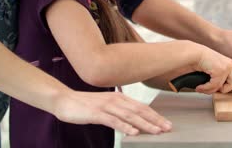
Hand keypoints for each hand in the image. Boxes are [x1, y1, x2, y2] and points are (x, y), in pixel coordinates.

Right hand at [53, 89, 171, 135]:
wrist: (64, 100)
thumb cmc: (85, 104)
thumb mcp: (106, 106)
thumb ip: (120, 111)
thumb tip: (134, 121)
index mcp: (120, 98)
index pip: (142, 107)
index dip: (155, 115)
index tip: (166, 123)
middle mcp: (116, 100)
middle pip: (140, 111)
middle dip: (155, 120)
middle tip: (167, 128)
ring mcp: (107, 106)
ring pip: (130, 116)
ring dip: (145, 124)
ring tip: (156, 131)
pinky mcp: (97, 113)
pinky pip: (113, 121)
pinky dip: (125, 127)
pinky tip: (134, 132)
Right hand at [193, 46, 231, 93]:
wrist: (194, 55)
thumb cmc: (202, 62)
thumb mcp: (216, 68)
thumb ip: (223, 76)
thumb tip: (226, 90)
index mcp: (231, 63)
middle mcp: (231, 64)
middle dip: (223, 89)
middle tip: (213, 88)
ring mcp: (226, 67)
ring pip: (225, 88)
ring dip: (213, 90)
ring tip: (205, 88)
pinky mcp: (220, 70)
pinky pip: (215, 86)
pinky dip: (205, 89)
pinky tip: (199, 87)